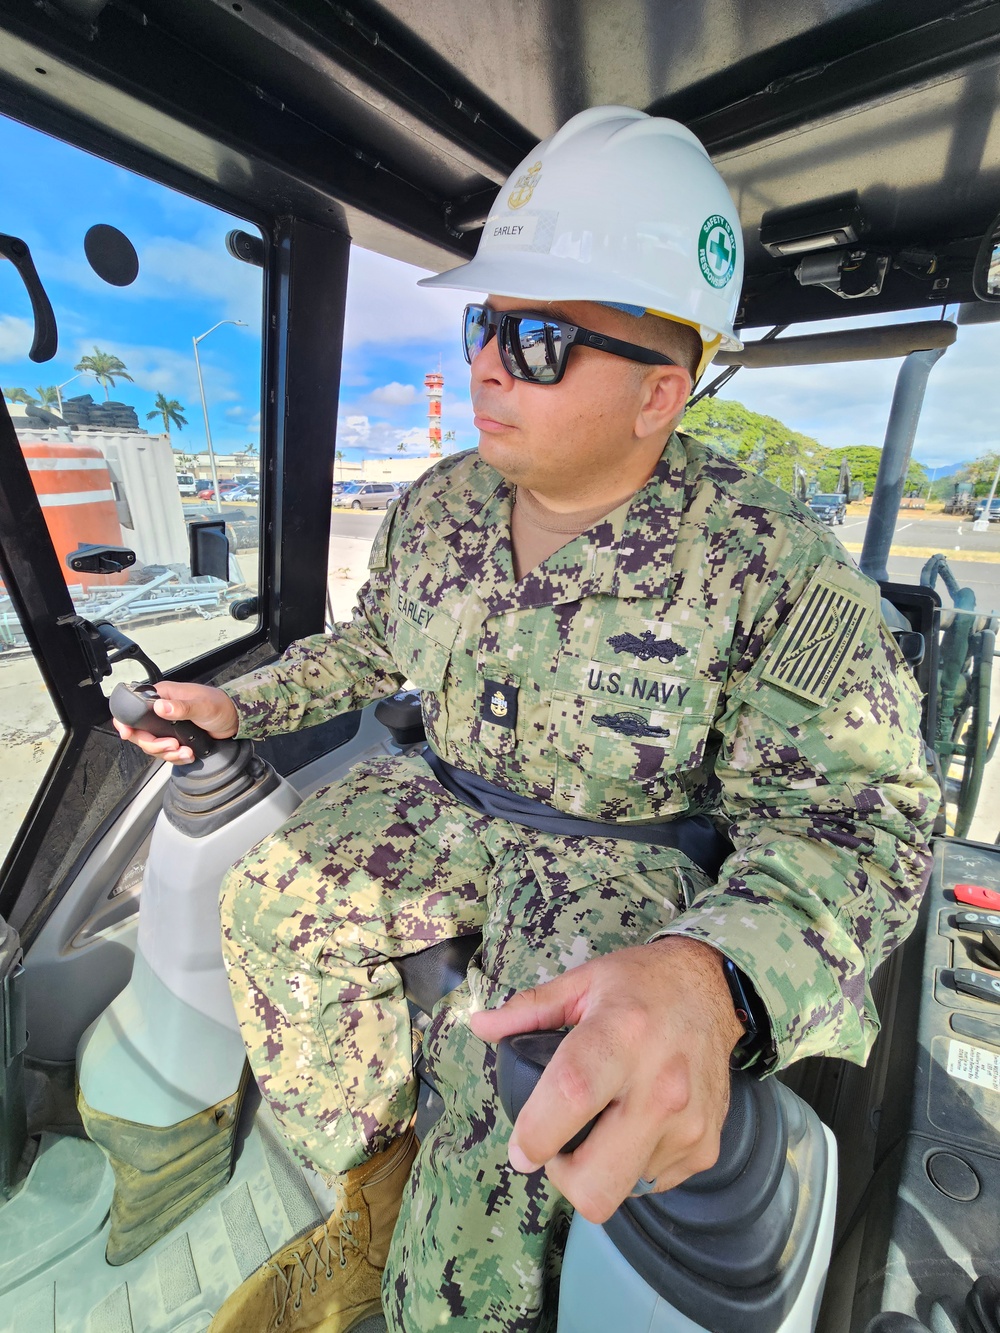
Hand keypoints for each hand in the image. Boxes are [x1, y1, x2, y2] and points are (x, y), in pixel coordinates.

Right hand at [112, 680, 238, 763]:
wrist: (235, 719)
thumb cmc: (220, 705)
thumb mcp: (202, 705)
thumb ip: (182, 707)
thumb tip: (161, 706)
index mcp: (163, 695)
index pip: (134, 707)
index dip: (127, 722)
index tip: (128, 733)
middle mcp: (161, 710)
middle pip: (141, 732)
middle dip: (154, 744)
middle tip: (171, 745)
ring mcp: (167, 725)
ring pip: (153, 745)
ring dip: (167, 752)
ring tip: (184, 750)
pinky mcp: (175, 737)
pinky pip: (166, 752)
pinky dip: (176, 756)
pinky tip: (188, 754)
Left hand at [470, 936, 743, 1223]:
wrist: (715, 988)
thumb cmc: (643, 983)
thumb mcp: (583, 982)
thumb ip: (528, 1010)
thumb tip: (479, 1025)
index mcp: (620, 1036)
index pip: (570, 1098)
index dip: (534, 1134)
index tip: (520, 1146)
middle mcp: (660, 1086)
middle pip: (595, 1182)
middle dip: (562, 1177)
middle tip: (558, 1145)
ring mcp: (688, 1124)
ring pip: (622, 1191)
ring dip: (601, 1168)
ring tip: (604, 1123)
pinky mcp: (706, 1148)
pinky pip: (652, 1184)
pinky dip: (634, 1165)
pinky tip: (636, 1125)